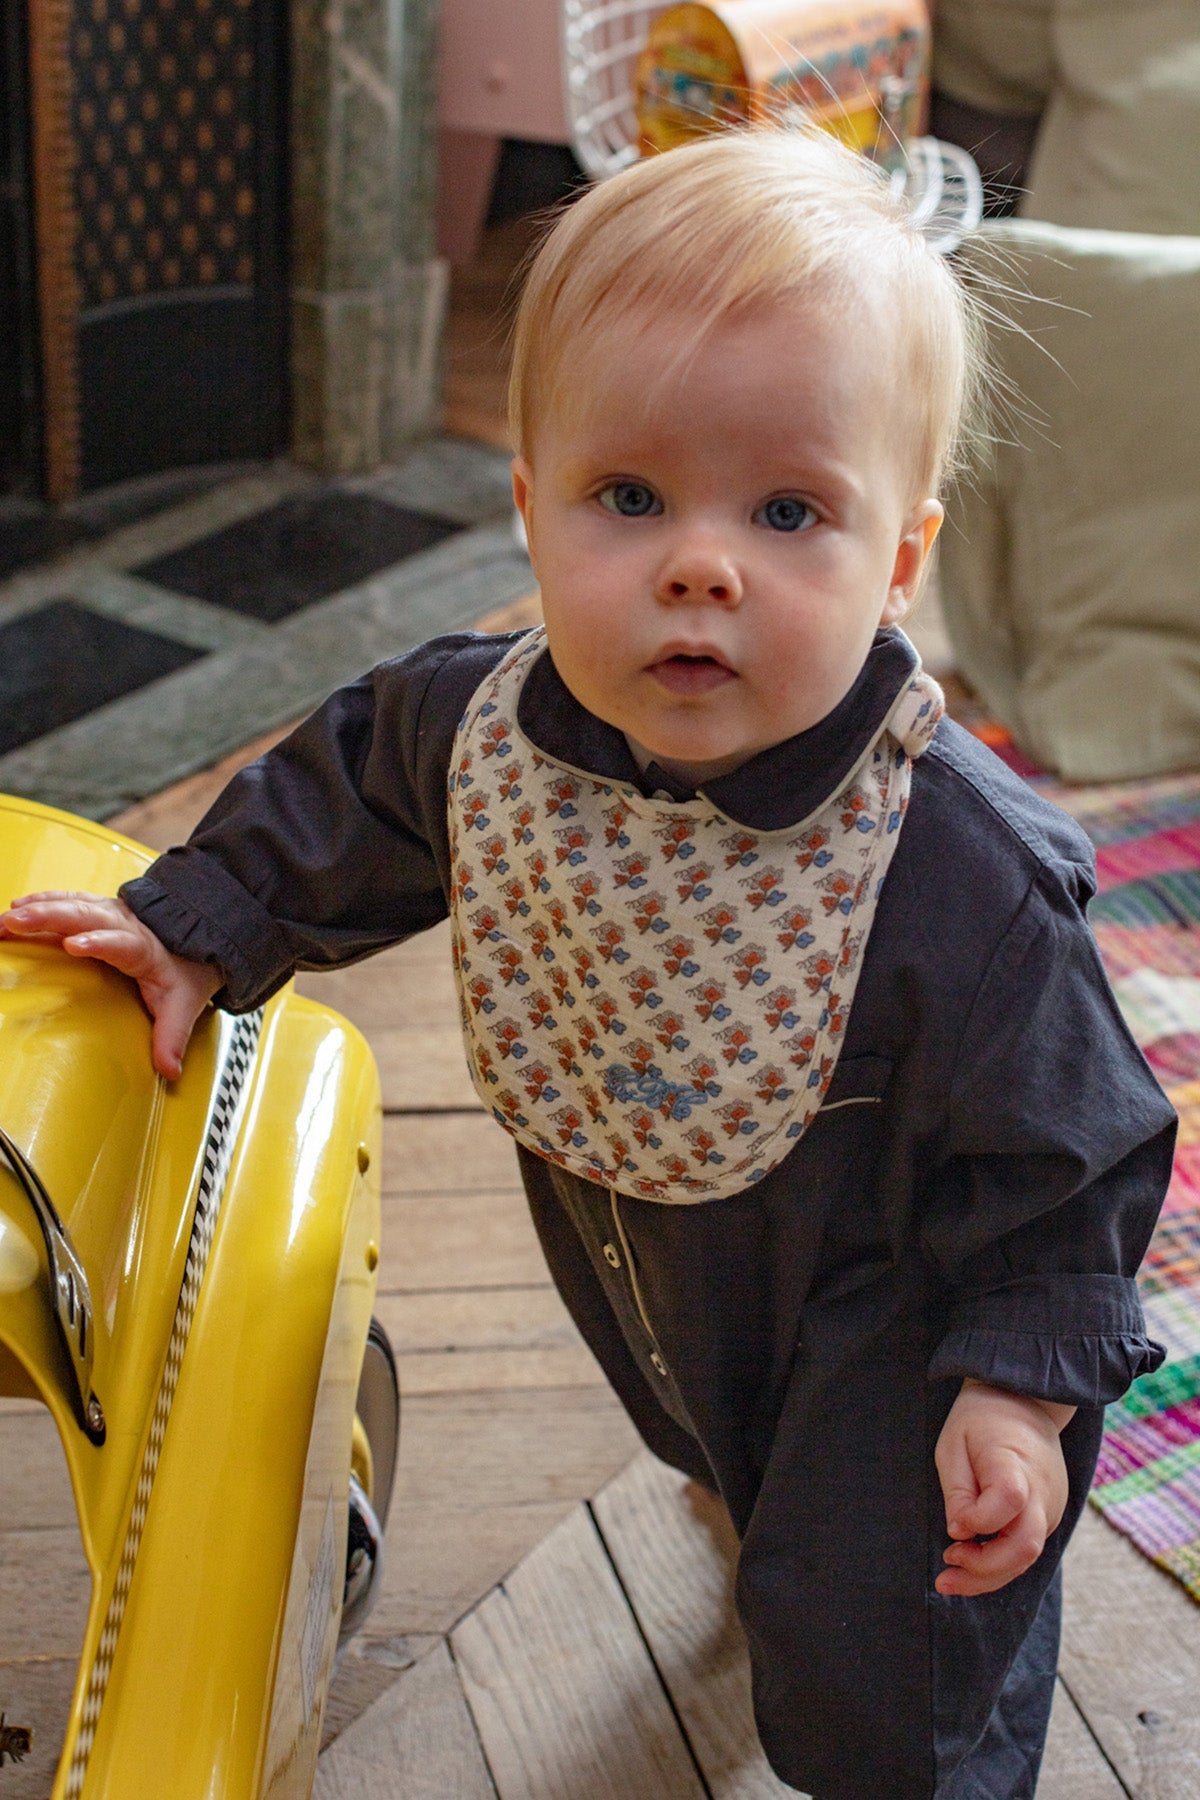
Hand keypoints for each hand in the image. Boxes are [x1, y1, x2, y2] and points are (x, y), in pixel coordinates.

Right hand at [1, 891, 220, 1079]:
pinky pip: (66, 901)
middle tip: (15, 922)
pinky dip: (40, 902)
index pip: (121, 943)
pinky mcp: (96, 908)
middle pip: (85, 915)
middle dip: (49, 917)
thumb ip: (173, 1037)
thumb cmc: (185, 972)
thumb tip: (169, 1071)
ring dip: (36, 909)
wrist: (197, 934)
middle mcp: (125, 923)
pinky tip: (15, 907)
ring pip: (71, 904)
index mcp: (143, 949)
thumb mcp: (182, 1006)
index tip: (76, 945)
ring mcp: (109, 912)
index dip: (100, 941)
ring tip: (5, 919)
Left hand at [934, 1378, 1074, 1597]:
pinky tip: (970, 1566)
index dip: (979, 1521)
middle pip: (1025, 1546)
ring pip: (1027, 1557)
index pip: (1009, 1501)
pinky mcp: (1049, 1516)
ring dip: (988, 1576)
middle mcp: (1043, 1490)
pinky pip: (1026, 1549)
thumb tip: (959, 1533)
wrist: (1024, 1404)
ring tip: (949, 1580)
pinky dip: (999, 1564)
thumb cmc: (980, 1422)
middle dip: (983, 1571)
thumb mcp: (954, 1445)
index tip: (954, 1526)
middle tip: (945, 1575)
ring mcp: (1051, 1506)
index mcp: (1017, 1463)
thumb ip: (957, 1492)